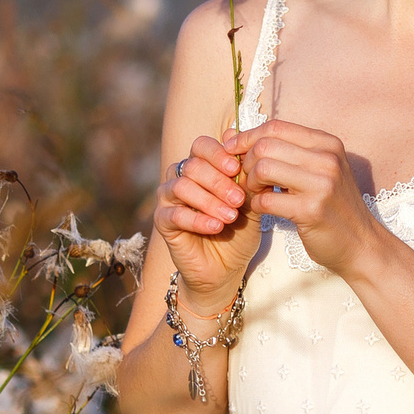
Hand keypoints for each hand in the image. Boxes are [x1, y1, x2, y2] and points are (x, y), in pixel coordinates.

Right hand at [154, 132, 258, 314]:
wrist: (227, 267)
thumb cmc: (238, 230)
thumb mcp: (251, 203)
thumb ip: (249, 177)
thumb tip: (250, 147)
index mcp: (201, 166)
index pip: (202, 146)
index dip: (218, 154)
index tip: (237, 169)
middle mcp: (180, 177)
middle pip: (193, 165)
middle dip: (219, 182)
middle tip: (239, 199)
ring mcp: (168, 199)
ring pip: (182, 186)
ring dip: (209, 201)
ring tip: (230, 217)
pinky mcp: (162, 222)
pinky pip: (175, 214)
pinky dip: (198, 220)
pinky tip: (216, 227)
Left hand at [237, 118, 383, 277]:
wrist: (361, 244)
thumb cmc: (333, 206)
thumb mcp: (318, 170)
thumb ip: (285, 152)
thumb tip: (234, 134)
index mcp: (327, 144)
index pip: (276, 127)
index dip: (247, 137)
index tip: (232, 150)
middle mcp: (327, 159)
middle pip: (266, 146)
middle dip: (247, 163)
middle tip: (249, 180)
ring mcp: (322, 184)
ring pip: (263, 169)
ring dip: (251, 184)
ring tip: (257, 194)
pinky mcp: (312, 210)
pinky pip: (266, 201)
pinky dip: (256, 205)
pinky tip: (263, 209)